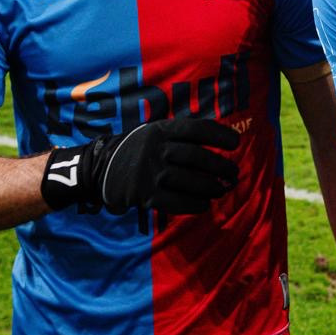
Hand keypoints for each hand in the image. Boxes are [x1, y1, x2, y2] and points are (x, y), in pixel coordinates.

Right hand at [41, 117, 240, 214]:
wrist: (99, 167)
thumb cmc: (138, 148)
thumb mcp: (154, 132)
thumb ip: (180, 136)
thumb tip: (217, 143)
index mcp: (160, 129)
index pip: (196, 128)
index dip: (219, 134)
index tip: (236, 143)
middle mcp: (156, 149)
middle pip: (197, 157)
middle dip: (220, 166)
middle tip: (234, 172)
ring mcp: (149, 172)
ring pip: (189, 181)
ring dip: (211, 187)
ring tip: (222, 189)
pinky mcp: (144, 194)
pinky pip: (175, 201)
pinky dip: (194, 204)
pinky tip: (205, 205)